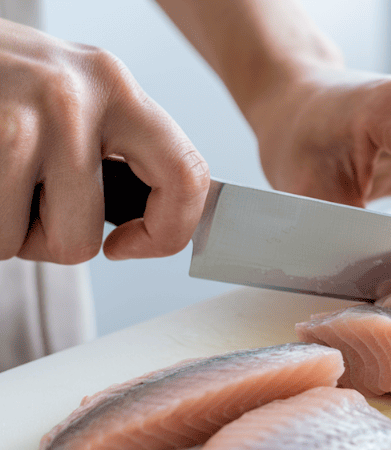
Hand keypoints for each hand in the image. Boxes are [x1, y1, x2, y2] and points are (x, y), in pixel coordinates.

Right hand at [0, 18, 209, 262]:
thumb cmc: (3, 77)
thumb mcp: (75, 92)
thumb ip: (117, 144)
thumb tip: (157, 218)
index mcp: (116, 88)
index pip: (185, 177)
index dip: (166, 233)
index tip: (127, 245)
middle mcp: (72, 98)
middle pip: (80, 240)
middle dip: (46, 239)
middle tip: (27, 201)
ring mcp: (18, 119)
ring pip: (20, 243)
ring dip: (4, 229)